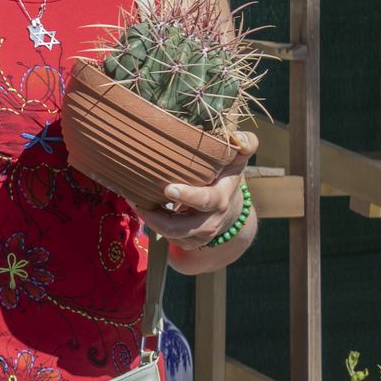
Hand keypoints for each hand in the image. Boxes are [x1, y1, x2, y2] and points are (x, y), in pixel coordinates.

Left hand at [131, 130, 258, 250]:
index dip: (188, 196)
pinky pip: (167, 238)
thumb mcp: (237, 159)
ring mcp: (199, 235)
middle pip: (182, 228)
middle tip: (137, 202)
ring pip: (171, 235)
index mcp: (220, 199)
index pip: (205, 200)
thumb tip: (237, 138)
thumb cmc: (226, 176)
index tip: (168, 189)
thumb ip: (245, 143)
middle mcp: (211, 221)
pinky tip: (142, 208)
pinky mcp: (188, 242)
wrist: (231, 209)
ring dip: (150, 221)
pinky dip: (152, 224)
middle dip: (158, 218)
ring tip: (135, 202)